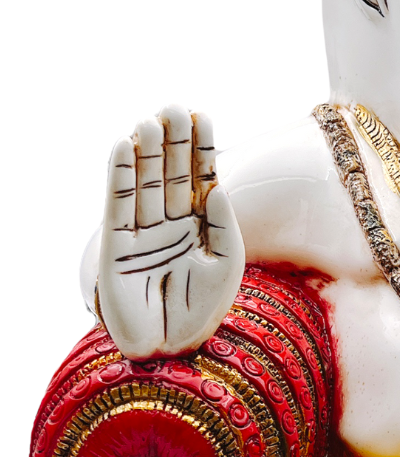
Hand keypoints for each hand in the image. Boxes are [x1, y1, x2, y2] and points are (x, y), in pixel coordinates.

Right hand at [97, 105, 243, 359]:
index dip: (201, 149)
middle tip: (174, 108)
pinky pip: (118, 206)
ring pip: (145, 185)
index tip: (202, 116)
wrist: (170, 349)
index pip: (201, 180)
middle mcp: (171, 225)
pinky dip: (119, 177)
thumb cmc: (202, 310)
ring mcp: (143, 234)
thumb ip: (224, 227)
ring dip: (146, 153)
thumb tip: (217, 187)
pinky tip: (122, 149)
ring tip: (150, 121)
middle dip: (173, 142)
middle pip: (172, 175)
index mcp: (201, 228)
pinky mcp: (117, 246)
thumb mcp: (226, 265)